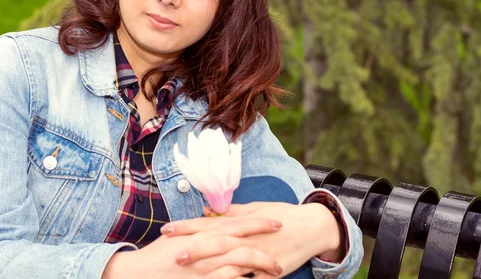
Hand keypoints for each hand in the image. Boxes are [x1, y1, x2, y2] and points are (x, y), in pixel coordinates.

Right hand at [103, 215, 284, 278]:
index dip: (259, 222)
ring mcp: (205, 268)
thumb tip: (213, 219)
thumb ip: (200, 228)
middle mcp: (206, 248)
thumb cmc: (158, 255)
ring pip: (241, 264)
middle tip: (285, 241)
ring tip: (277, 268)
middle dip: (266, 241)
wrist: (138, 273)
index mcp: (203, 233)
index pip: (236, 223)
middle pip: (243, 241)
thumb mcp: (180, 235)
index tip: (277, 220)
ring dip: (262, 265)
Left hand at [163, 202, 342, 277]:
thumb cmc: (282, 215)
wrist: (312, 227)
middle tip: (173, 254)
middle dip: (195, 248)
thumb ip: (230, 212)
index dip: (188, 226)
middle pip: (217, 243)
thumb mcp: (255, 209)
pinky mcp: (269, 271)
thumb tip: (206, 211)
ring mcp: (259, 255)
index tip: (167, 229)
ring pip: (231, 263)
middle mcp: (248, 237)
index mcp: (242, 222)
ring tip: (191, 272)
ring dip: (210, 268)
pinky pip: (249, 278)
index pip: (209, 223)